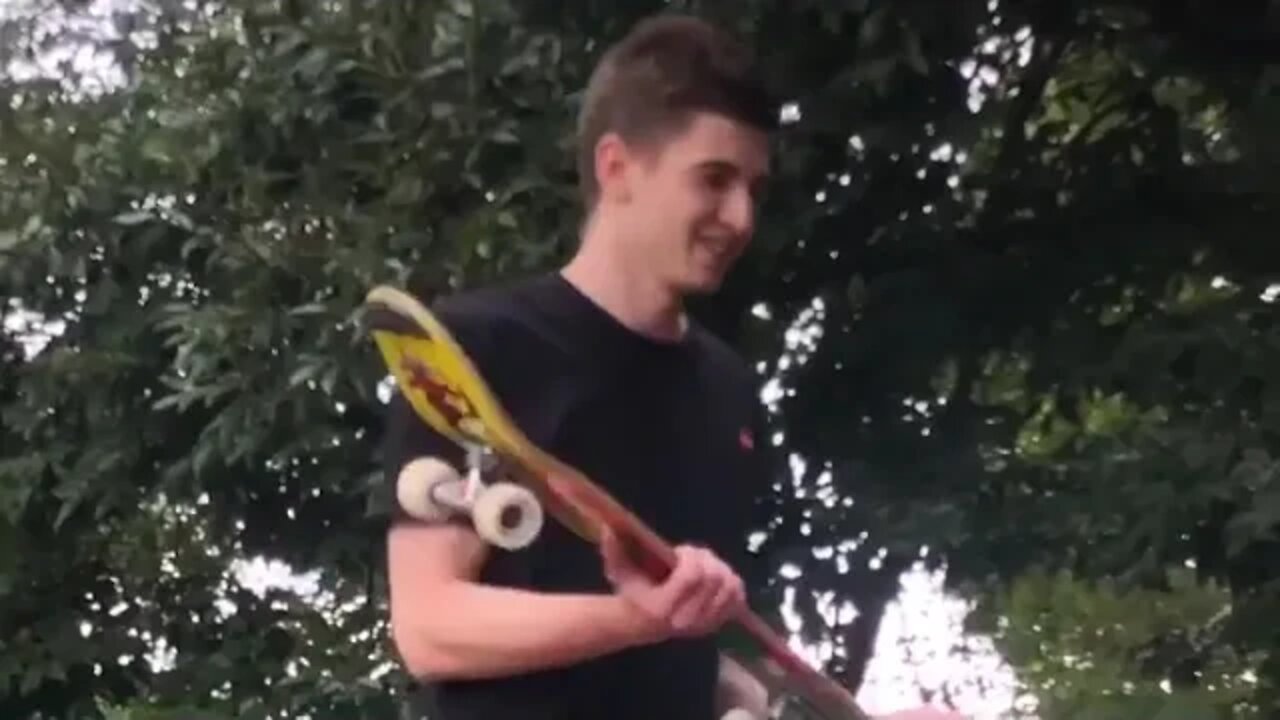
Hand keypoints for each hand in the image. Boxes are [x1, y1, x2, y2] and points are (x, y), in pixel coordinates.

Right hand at [600, 530, 745, 640]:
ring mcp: (705, 624)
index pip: (692, 576)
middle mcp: (687, 619)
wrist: (640, 622)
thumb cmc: (631, 591)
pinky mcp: (717, 623)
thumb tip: (608, 526)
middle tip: (693, 555)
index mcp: (663, 607)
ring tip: (704, 564)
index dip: (691, 556)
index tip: (680, 550)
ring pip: (730, 587)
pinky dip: (732, 583)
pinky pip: (737, 598)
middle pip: (715, 579)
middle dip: (706, 559)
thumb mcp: (618, 570)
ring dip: (721, 568)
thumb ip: (613, 548)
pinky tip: (716, 577)